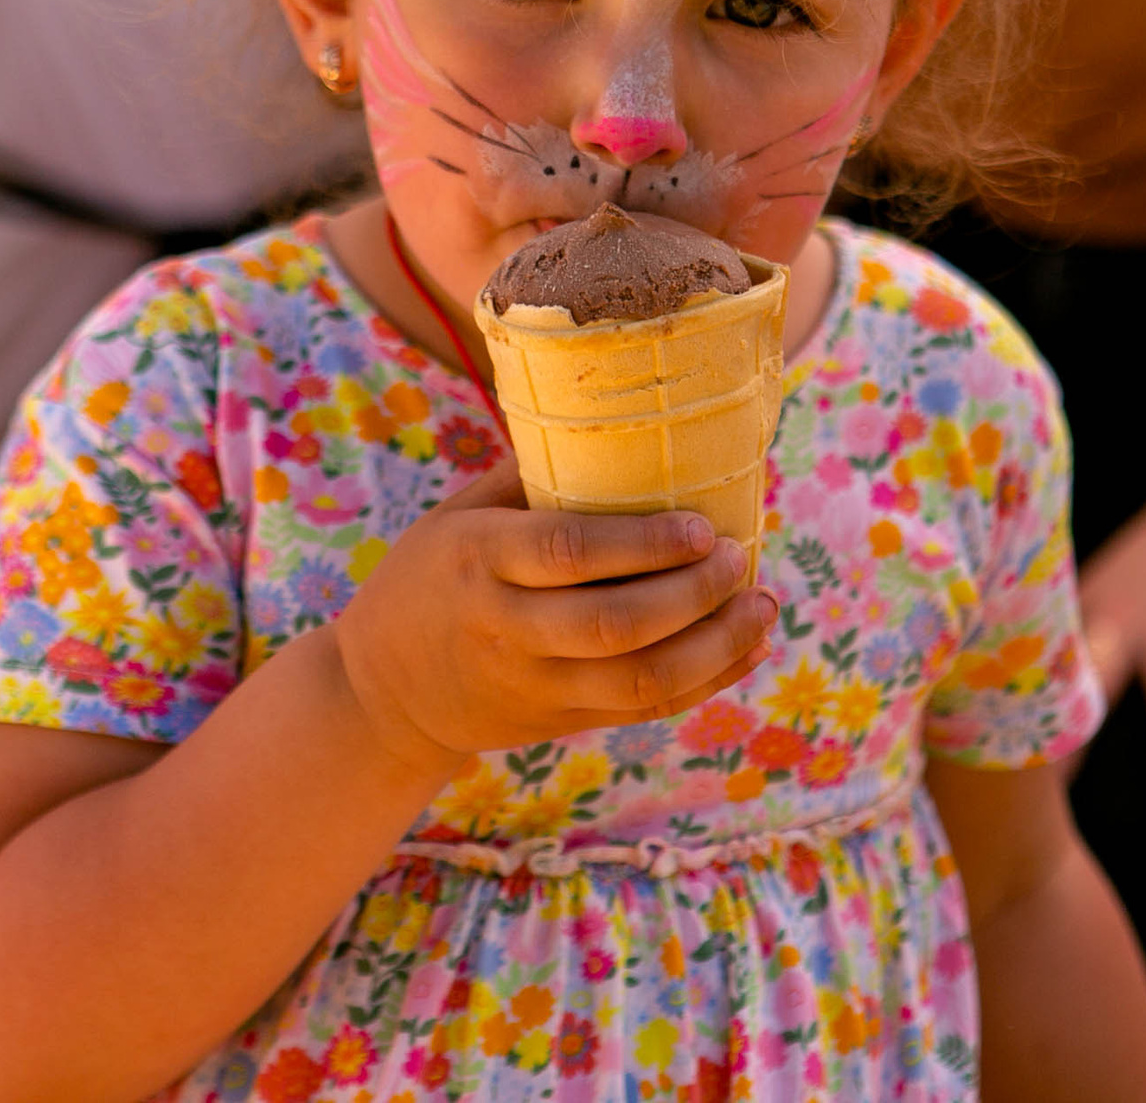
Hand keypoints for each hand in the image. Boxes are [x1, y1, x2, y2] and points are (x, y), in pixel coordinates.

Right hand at [332, 461, 776, 774]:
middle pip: (614, 625)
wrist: (383, 691)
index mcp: (476, 561)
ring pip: (638, 680)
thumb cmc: (433, 577)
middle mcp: (505, 629)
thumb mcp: (457, 517)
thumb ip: (531, 482)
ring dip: (715, 645)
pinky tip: (745, 646)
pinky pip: (644, 709)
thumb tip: (625, 422)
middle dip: (693, 594)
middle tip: (741, 557)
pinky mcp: (559, 722)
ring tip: (762, 605)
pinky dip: (706, 681)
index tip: (703, 527)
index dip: (643, 544)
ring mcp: (534, 686)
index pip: (567, 553)